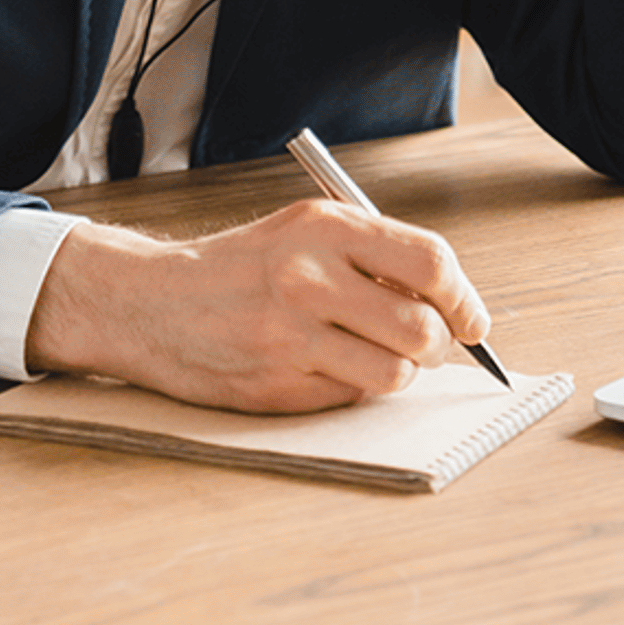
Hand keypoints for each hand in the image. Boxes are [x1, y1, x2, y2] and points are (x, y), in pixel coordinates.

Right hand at [22, 200, 493, 411]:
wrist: (152, 301)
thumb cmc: (242, 266)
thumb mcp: (306, 231)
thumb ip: (375, 256)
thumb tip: (451, 305)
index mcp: (326, 227)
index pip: (431, 262)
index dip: (465, 298)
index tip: (471, 319)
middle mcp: (309, 277)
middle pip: (422, 327)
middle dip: (439, 345)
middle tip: (431, 346)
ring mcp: (291, 335)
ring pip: (394, 373)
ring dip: (400, 373)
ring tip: (378, 356)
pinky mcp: (275, 384)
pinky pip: (351, 397)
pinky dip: (356, 388)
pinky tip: (329, 367)